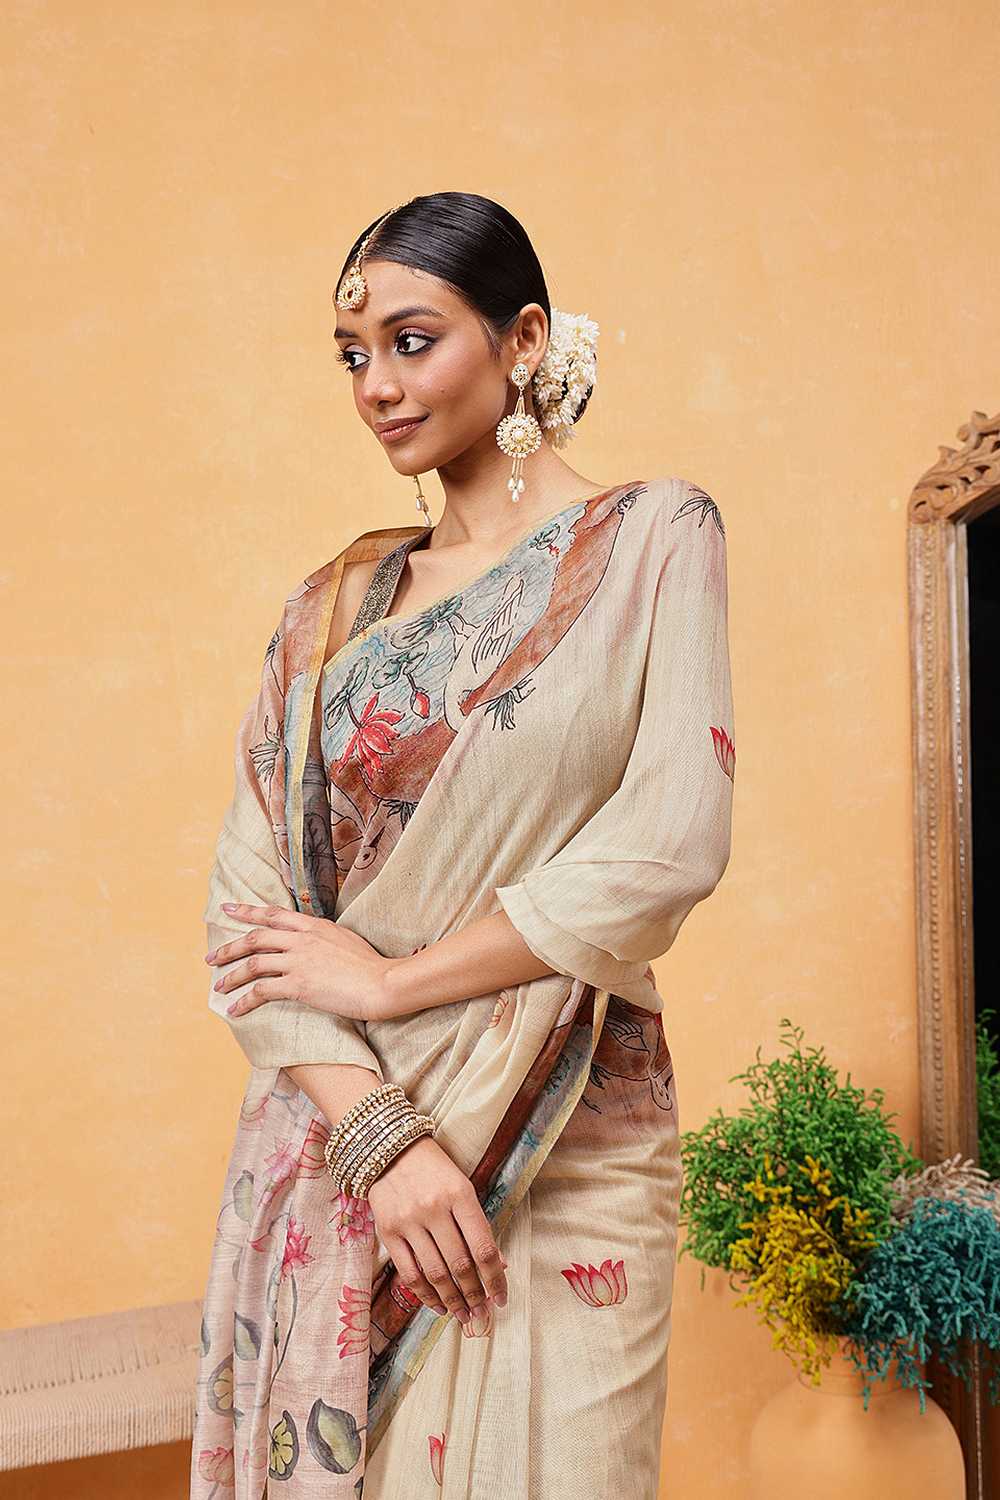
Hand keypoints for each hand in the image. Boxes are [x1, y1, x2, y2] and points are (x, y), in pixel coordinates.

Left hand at [205, 902, 393, 1021]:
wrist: (382, 983)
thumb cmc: (371, 966)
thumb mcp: (346, 939)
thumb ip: (324, 937)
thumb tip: (314, 938)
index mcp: (314, 925)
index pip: (274, 914)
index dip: (248, 910)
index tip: (228, 908)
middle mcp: (302, 939)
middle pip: (256, 937)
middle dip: (230, 947)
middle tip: (211, 957)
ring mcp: (299, 960)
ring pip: (254, 963)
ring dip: (232, 975)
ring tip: (219, 986)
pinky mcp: (299, 984)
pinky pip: (262, 991)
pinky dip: (245, 1000)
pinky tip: (235, 1009)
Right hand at [367, 1135, 508, 1322]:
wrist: (391, 1150)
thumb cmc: (435, 1170)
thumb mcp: (463, 1187)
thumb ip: (477, 1225)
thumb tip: (499, 1265)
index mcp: (460, 1194)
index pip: (483, 1247)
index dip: (496, 1278)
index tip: (501, 1298)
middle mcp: (434, 1209)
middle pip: (460, 1265)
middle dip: (475, 1296)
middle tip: (482, 1314)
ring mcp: (409, 1221)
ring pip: (435, 1274)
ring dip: (452, 1301)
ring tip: (463, 1315)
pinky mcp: (388, 1232)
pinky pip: (409, 1274)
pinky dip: (425, 1295)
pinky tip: (437, 1305)